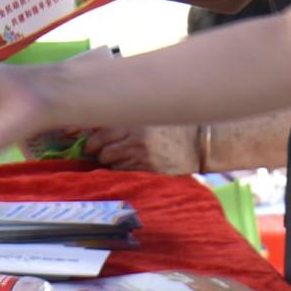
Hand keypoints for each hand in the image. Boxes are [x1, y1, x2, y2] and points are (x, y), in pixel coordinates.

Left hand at [84, 124, 198, 175]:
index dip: (92, 141)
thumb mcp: (151, 117)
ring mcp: (141, 157)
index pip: (102, 134)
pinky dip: (122, 171)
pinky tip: (129, 165)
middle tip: (100, 154)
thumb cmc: (175, 127)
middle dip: (99, 153)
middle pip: (103, 151)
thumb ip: (129, 122)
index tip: (90, 146)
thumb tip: (101, 129)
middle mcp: (135, 140)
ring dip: (110, 163)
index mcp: (135, 123)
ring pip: (112, 164)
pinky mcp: (148, 170)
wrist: (200, 143)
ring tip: (117, 159)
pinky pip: (125, 173)